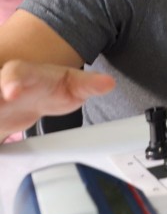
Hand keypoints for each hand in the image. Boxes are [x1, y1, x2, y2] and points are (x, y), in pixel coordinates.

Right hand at [0, 61, 114, 141]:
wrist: (30, 96)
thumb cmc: (50, 88)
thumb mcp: (71, 84)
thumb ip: (89, 84)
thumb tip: (109, 83)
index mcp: (23, 73)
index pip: (16, 72)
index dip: (12, 81)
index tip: (12, 92)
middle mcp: (2, 85)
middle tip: (3, 101)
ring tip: (1, 129)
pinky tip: (3, 140)